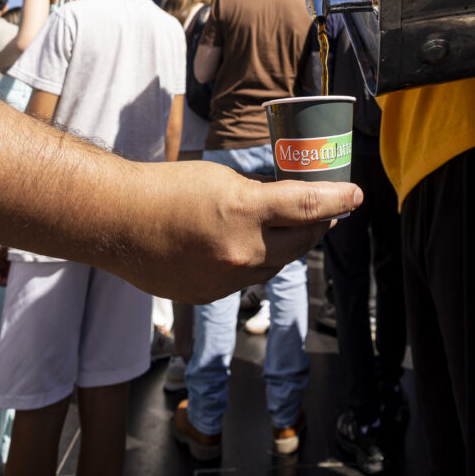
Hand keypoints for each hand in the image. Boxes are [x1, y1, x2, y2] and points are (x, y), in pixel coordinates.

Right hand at [115, 160, 361, 302]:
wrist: (119, 223)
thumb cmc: (166, 188)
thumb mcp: (222, 179)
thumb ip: (259, 195)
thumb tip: (287, 204)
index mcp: (246, 213)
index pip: (309, 207)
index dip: (338, 200)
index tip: (355, 195)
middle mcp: (242, 253)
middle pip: (301, 242)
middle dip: (317, 224)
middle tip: (325, 209)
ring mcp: (226, 281)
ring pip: (275, 265)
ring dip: (286, 246)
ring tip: (286, 227)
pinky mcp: (210, 297)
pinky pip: (247, 280)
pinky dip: (255, 262)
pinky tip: (246, 246)